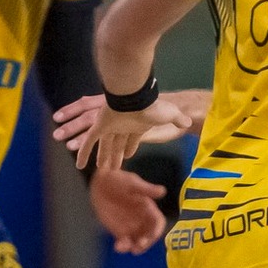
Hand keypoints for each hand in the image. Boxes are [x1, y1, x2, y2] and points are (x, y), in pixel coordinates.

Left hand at [68, 97, 189, 171]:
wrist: (137, 97)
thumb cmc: (153, 107)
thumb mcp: (170, 115)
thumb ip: (178, 119)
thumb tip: (189, 122)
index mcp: (137, 125)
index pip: (133, 140)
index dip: (130, 148)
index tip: (128, 157)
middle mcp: (122, 125)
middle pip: (117, 144)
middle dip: (116, 156)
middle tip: (114, 170)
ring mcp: (109, 125)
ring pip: (104, 145)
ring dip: (103, 157)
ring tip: (102, 171)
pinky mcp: (99, 125)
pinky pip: (89, 142)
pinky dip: (83, 153)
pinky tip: (78, 165)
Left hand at [88, 169, 168, 253]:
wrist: (99, 183)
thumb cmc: (118, 179)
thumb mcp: (132, 183)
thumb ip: (146, 189)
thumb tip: (163, 191)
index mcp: (148, 208)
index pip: (157, 222)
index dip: (157, 230)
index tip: (153, 235)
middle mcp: (142, 220)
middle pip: (149, 236)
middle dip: (146, 243)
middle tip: (139, 246)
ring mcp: (131, 226)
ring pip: (137, 241)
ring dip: (135, 247)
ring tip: (127, 248)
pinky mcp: (119, 231)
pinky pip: (124, 242)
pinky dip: (123, 246)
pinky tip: (118, 247)